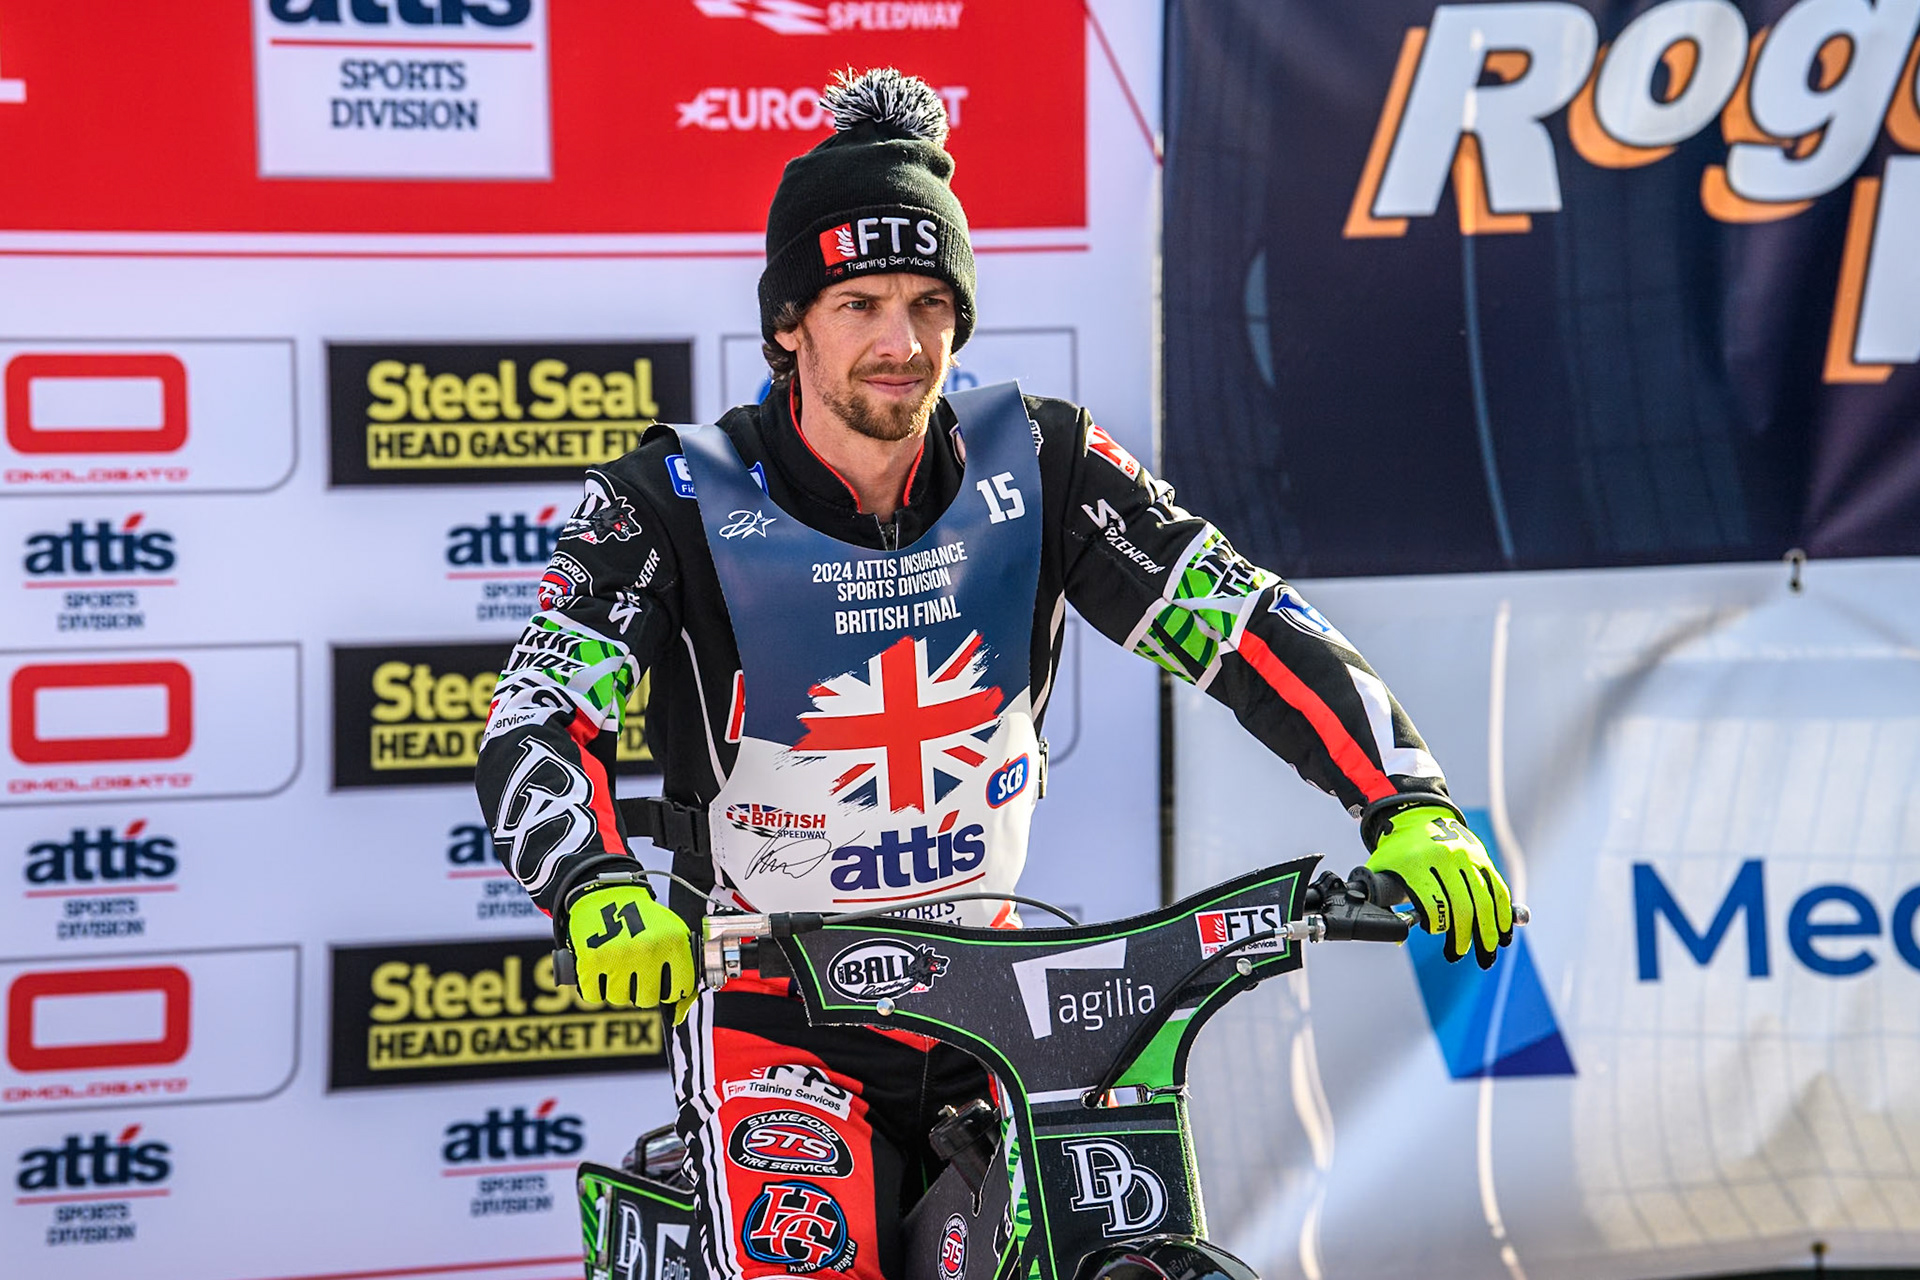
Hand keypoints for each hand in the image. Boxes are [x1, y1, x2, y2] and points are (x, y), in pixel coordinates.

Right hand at [566, 883, 696, 1021]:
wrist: (607, 893)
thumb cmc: (643, 919)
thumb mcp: (672, 936)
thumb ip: (683, 973)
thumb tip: (678, 1015)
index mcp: (673, 943)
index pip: (680, 990)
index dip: (672, 988)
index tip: (665, 980)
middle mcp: (647, 951)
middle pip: (647, 999)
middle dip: (643, 989)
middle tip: (637, 971)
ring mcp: (618, 957)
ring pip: (619, 999)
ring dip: (618, 988)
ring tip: (618, 965)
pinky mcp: (590, 960)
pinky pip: (594, 996)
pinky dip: (595, 986)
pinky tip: (601, 968)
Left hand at [1365, 806, 1513, 967]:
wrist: (1416, 817)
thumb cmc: (1396, 852)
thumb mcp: (1380, 870)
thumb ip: (1383, 901)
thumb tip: (1397, 937)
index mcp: (1417, 864)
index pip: (1433, 902)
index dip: (1437, 924)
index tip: (1435, 934)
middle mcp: (1445, 859)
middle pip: (1462, 905)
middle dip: (1464, 935)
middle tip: (1459, 953)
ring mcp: (1467, 858)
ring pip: (1484, 900)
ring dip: (1489, 930)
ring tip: (1488, 951)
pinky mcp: (1482, 859)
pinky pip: (1498, 888)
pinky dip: (1503, 912)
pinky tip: (1503, 931)